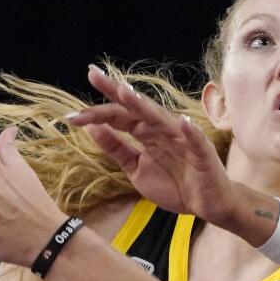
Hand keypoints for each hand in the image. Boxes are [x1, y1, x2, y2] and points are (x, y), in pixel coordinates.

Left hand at [66, 65, 238, 223]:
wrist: (207, 205)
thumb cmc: (175, 185)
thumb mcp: (136, 169)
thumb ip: (117, 148)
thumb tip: (91, 128)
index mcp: (145, 133)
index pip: (119, 115)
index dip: (97, 109)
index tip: (71, 112)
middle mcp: (161, 130)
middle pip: (135, 109)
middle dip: (115, 94)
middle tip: (93, 75)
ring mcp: (182, 139)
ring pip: (161, 119)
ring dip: (145, 106)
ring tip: (126, 92)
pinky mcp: (202, 153)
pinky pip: (195, 140)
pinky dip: (189, 131)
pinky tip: (182, 123)